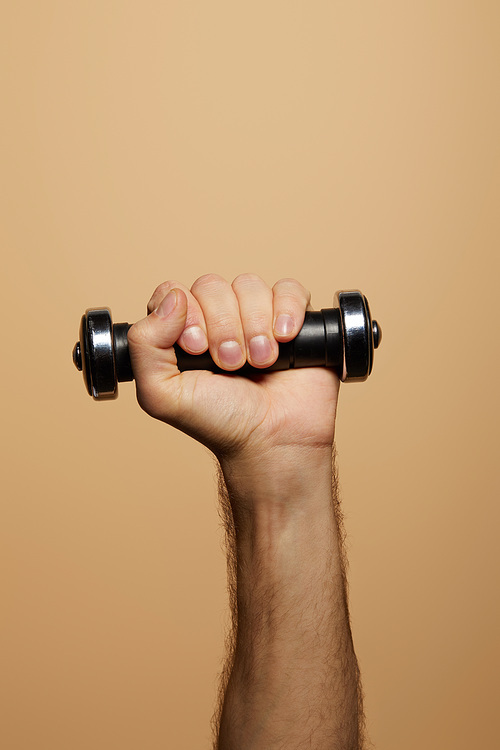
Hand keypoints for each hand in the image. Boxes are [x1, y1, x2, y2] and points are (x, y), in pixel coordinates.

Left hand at [127, 274, 339, 461]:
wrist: (272, 441)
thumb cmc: (220, 422)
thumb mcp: (162, 394)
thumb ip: (144, 344)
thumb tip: (172, 299)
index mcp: (181, 332)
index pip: (173, 293)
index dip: (187, 314)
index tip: (197, 349)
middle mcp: (217, 319)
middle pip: (212, 286)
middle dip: (223, 327)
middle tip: (230, 364)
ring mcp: (255, 317)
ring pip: (249, 285)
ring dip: (255, 326)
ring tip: (260, 361)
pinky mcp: (293, 320)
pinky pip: (289, 289)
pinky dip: (287, 310)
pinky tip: (284, 340)